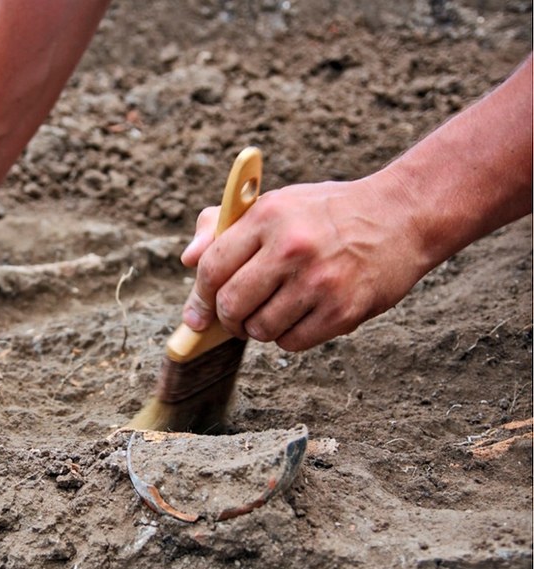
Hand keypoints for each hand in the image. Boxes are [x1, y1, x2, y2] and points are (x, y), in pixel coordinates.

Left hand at [180, 176, 430, 351]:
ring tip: (275, 310)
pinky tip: (300, 316)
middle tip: (235, 317)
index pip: (211, 267)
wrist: (401, 216)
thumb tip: (187, 260)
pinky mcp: (343, 310)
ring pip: (260, 330)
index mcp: (268, 216)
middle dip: (226, 319)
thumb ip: (223, 227)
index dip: (198, 297)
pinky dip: (288, 337)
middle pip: (231, 305)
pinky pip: (292, 343)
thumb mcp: (275, 204)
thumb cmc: (326, 213)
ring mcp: (319, 281)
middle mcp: (291, 248)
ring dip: (259, 328)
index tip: (196, 315)